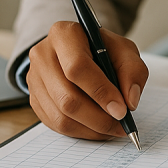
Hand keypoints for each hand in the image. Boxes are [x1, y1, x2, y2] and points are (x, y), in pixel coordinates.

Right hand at [26, 21, 148, 138]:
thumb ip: (133, 71)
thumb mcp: (124, 51)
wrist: (80, 51)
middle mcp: (42, 55)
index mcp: (64, 35)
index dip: (101, 92)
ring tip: (113, 128)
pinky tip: (98, 128)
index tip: (122, 111)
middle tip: (121, 126)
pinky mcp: (34, 99)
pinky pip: (56, 125)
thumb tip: (129, 102)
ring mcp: (34, 79)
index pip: (77, 68)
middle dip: (99, 118)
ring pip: (61, 116)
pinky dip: (81, 132)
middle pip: (67, 98)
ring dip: (91, 129)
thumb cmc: (103, 50)